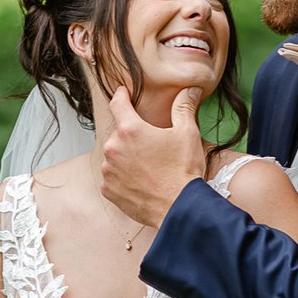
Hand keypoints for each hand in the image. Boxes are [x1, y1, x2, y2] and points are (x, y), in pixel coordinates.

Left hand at [99, 87, 207, 227]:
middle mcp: (113, 148)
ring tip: (149, 167)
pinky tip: (143, 181)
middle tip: (153, 145)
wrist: (179, 207)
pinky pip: (113, 177)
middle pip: (120, 133)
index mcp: (130, 130)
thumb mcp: (188, 134)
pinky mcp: (108, 189)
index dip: (122, 95)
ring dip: (127, 157)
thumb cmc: (183, 170)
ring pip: (115, 156)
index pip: (118, 103)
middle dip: (133, 136)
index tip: (124, 93)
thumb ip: (183, 108)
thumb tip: (189, 90)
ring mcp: (108, 170)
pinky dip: (124, 176)